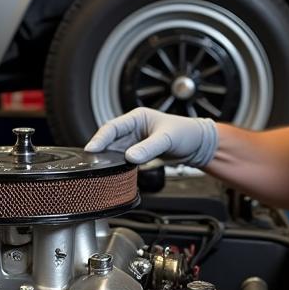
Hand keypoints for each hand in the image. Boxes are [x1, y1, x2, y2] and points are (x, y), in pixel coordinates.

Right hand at [84, 107, 218, 166]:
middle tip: (91, 163)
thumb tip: (131, 157)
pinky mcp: (138, 152)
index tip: (92, 149)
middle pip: (110, 140)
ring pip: (115, 151)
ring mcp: (134, 141)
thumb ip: (149, 148)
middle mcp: (133, 128)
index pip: (112, 127)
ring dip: (108, 159)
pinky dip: (118, 165)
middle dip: (100, 151)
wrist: (197, 144)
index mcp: (137, 117)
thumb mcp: (167, 139)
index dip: (100, 138)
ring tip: (100, 170)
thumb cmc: (185, 133)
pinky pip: (123, 159)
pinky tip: (115, 172)